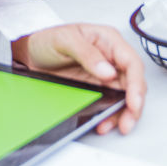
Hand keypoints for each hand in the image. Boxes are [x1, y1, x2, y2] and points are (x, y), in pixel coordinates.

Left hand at [10, 24, 144, 135]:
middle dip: (134, 104)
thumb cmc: (47, 40)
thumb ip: (87, 53)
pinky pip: (110, 103)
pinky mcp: (97, 88)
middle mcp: (111, 57)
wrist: (30, 55)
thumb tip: (108, 71)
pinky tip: (104, 122)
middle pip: (133, 82)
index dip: (136, 84)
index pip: (131, 62)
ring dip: (123, 113)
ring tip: (115, 125)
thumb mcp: (65, 40)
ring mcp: (105, 74)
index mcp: (108, 40)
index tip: (133, 101)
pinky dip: (110, 115)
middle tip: (127, 121)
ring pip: (125, 96)